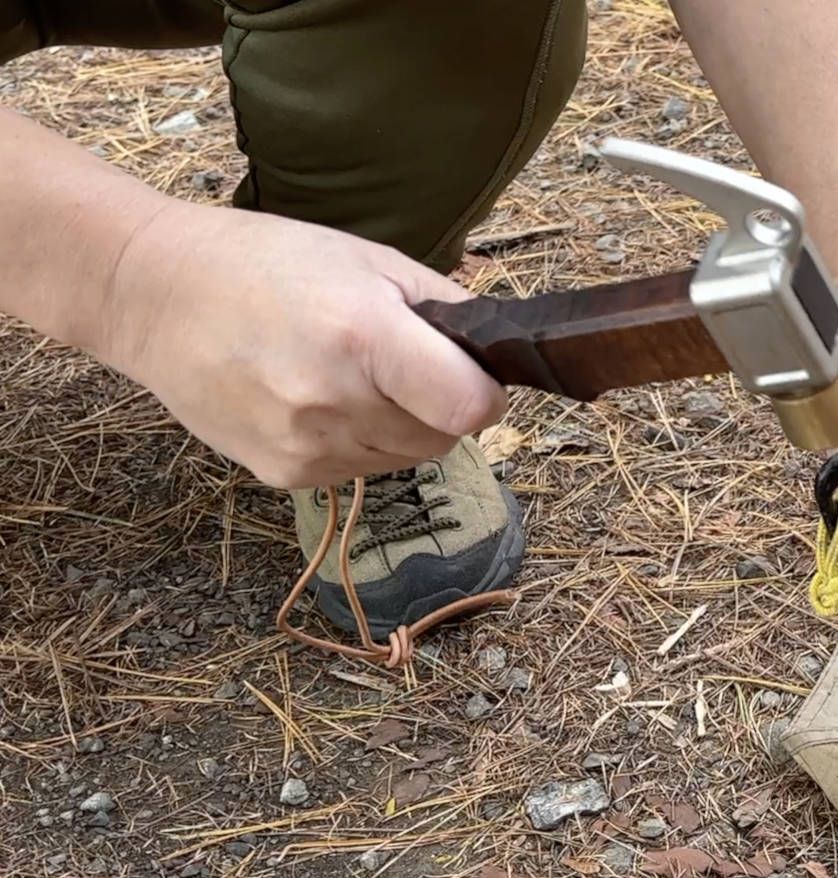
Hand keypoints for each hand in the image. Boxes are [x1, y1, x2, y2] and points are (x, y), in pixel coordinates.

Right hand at [88, 199, 504, 489]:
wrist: (154, 295)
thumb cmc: (267, 264)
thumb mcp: (369, 260)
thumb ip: (445, 309)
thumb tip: (500, 349)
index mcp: (364, 338)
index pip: (471, 407)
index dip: (485, 392)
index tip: (469, 371)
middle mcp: (335, 402)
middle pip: (443, 437)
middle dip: (440, 405)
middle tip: (399, 363)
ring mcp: (307, 447)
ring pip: (404, 458)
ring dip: (398, 425)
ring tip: (350, 375)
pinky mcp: (284, 474)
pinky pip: (358, 470)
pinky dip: (357, 441)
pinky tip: (316, 398)